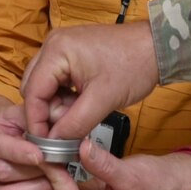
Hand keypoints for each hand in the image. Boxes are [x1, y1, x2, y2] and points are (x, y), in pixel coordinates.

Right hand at [0, 96, 57, 189]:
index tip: (42, 155)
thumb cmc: (13, 122)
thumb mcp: (21, 111)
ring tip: (59, 183)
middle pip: (2, 173)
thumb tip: (62, 118)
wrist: (0, 136)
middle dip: (34, 172)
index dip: (19, 152)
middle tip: (61, 168)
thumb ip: (37, 115)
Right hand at [21, 22, 159, 138]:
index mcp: (56, 50)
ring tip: (79, 116)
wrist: (158, 48)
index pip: (32, 92)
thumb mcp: (103, 101)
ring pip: (45, 86)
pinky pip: (57, 80)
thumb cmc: (135, 66)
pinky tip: (81, 105)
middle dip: (47, 113)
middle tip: (66, 130)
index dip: (36, 121)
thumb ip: (74, 124)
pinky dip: (65, 96)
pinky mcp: (72, 53)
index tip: (44, 144)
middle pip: (34, 88)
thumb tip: (53, 144)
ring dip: (57, 105)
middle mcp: (53, 44)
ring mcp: (62, 47)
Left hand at [35, 143, 190, 189]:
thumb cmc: (155, 181)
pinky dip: (55, 180)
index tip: (48, 156)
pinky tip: (48, 162)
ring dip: (47, 181)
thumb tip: (80, 147)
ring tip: (38, 156)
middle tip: (35, 154)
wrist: (167, 184)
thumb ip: (105, 165)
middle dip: (47, 182)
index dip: (58, 181)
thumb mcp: (132, 173)